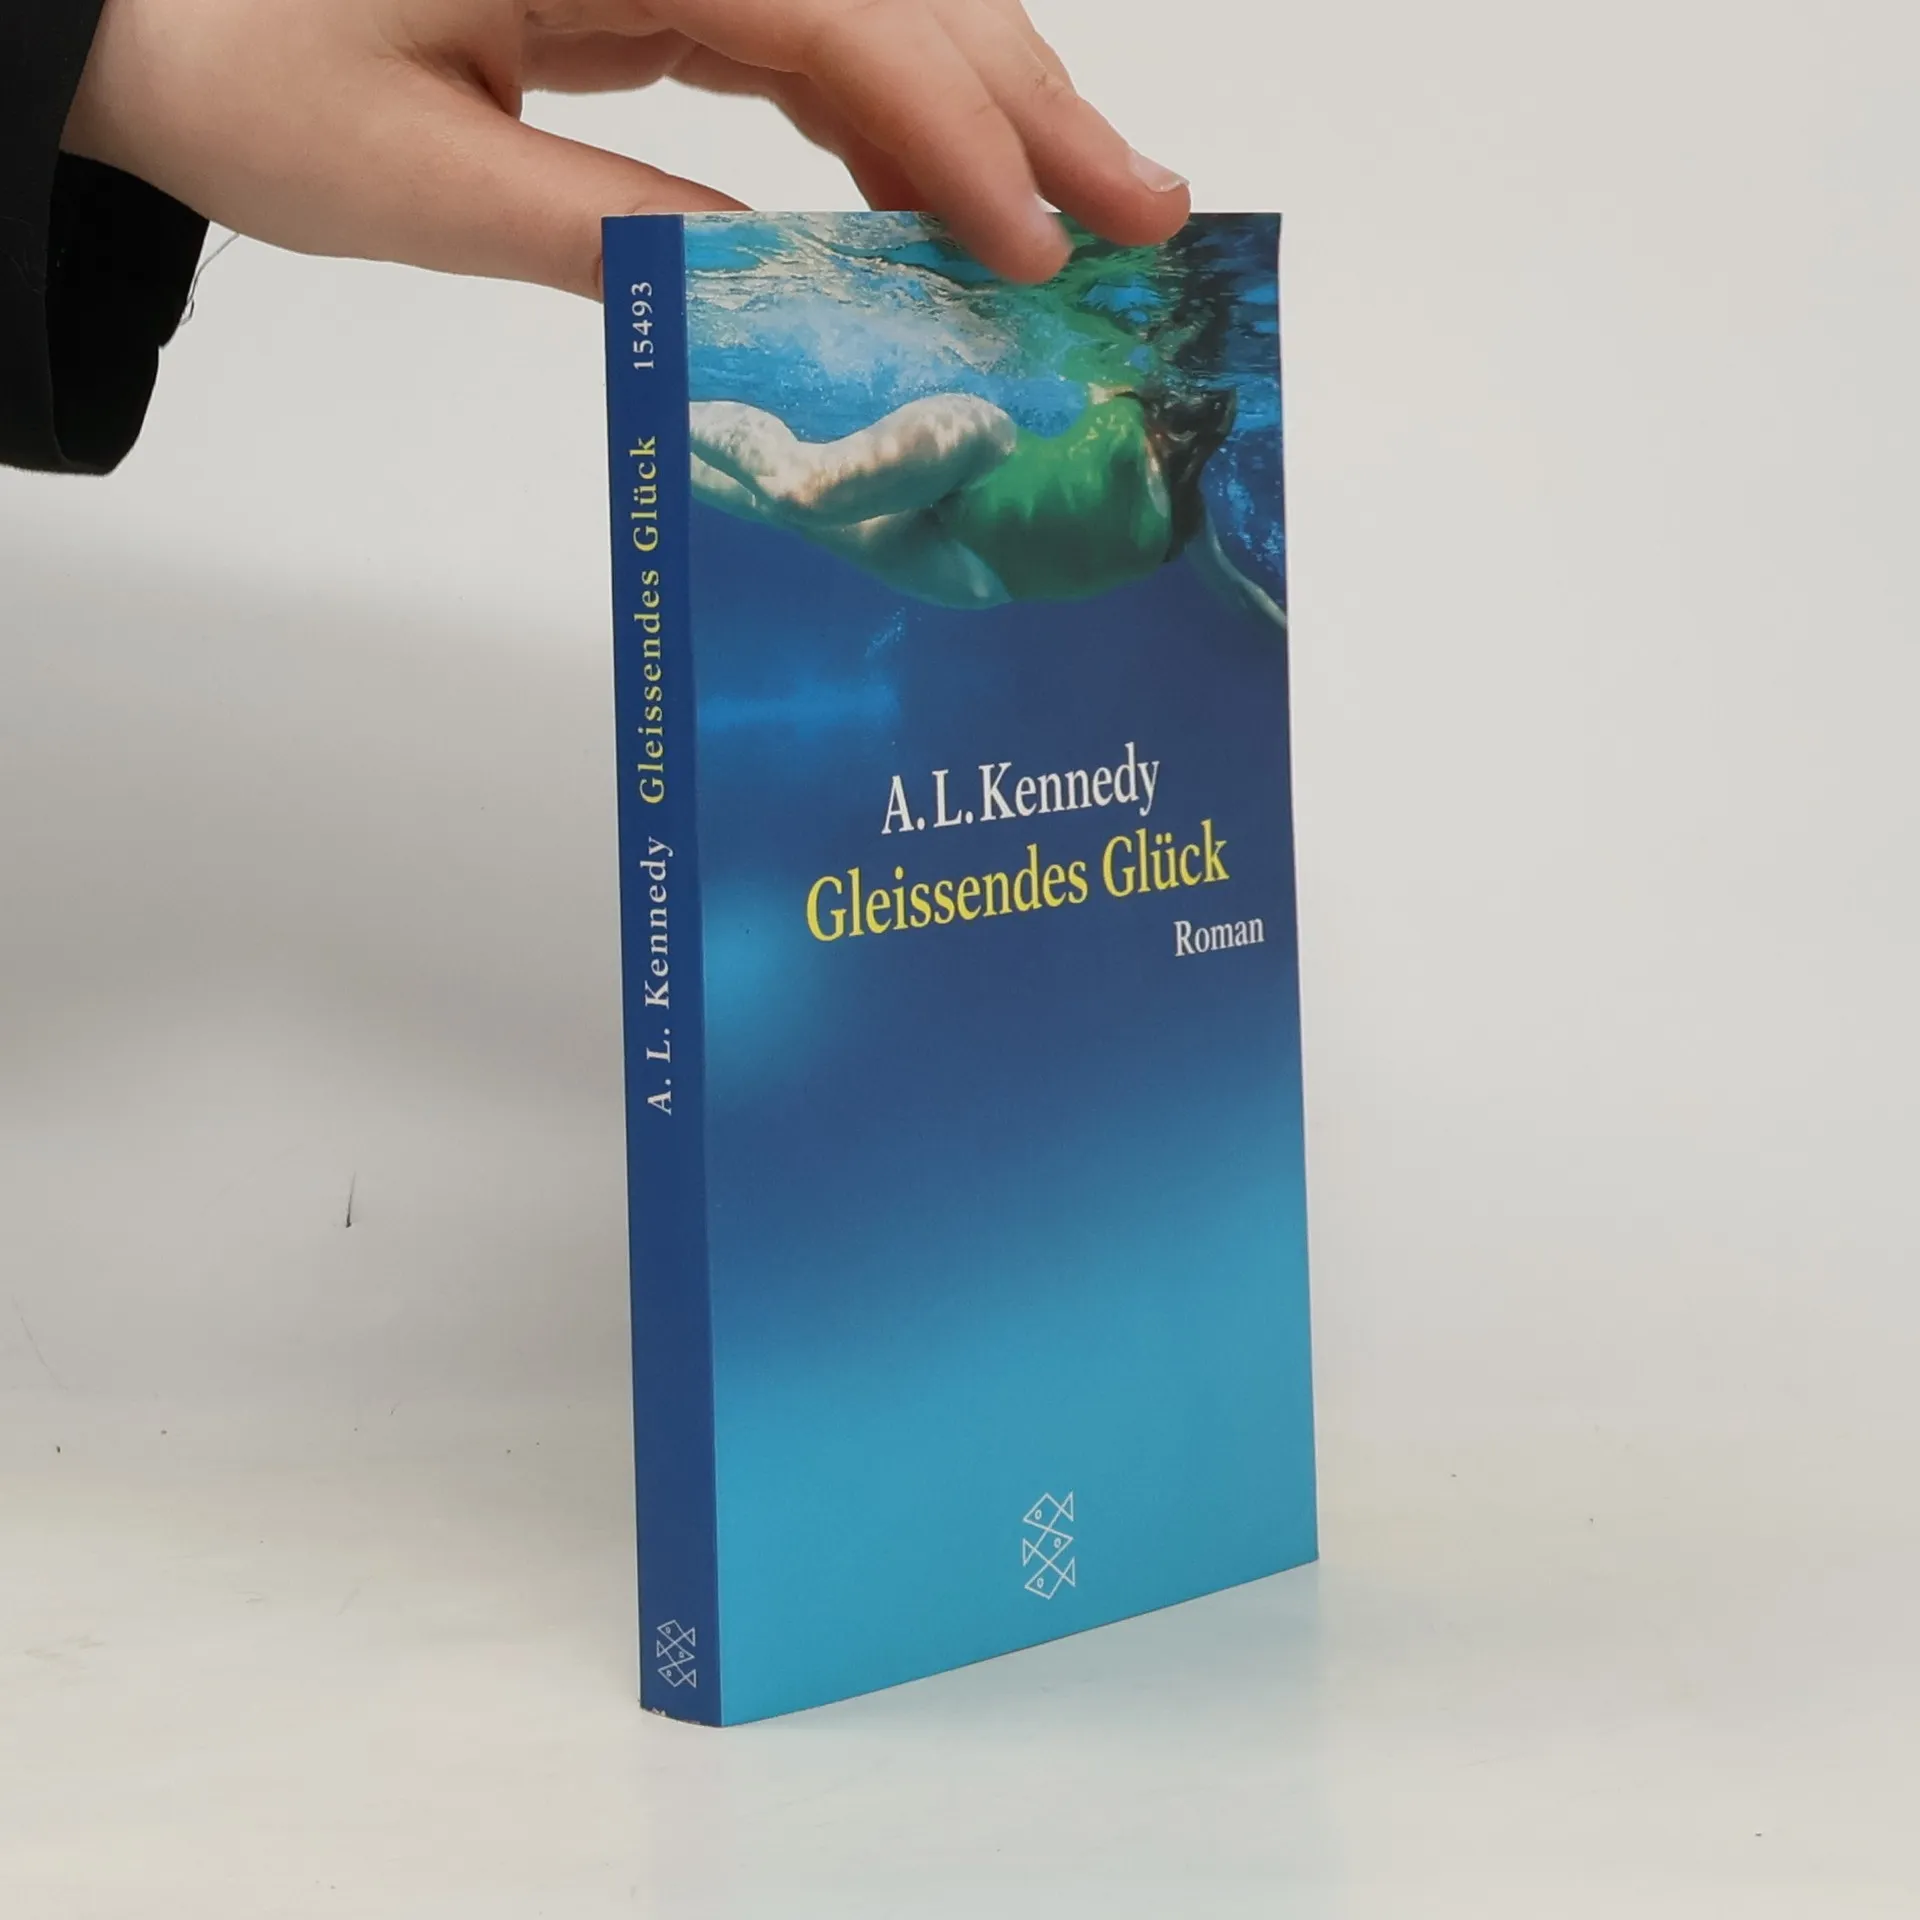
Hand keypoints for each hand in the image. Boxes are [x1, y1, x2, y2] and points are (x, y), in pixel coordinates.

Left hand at [63, 0, 1192, 294]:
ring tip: (1082, 214)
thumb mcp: (407, 175)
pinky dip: (891, 121)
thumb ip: (603, 228)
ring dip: (988, 107)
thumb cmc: (227, 59)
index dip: (949, 128)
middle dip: (1029, 100)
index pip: (826, 11)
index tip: (1032, 248)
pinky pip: (813, 34)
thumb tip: (774, 295)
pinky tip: (938, 203)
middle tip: (1149, 213)